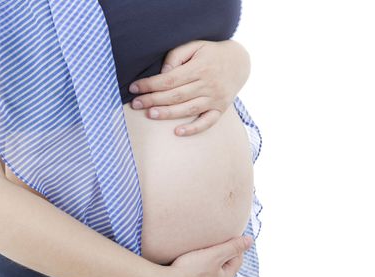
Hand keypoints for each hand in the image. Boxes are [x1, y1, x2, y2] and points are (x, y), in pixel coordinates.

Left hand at [128, 39, 250, 136]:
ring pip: (188, 109)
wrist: (240, 61)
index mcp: (199, 67)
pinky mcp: (220, 109)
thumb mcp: (195, 45)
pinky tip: (178, 132)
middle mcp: (208, 84)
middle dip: (153, 99)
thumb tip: (163, 74)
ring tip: (150, 115)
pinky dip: (193, 129)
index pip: (170, 79)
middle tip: (136, 104)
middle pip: (176, 95)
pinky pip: (207, 122)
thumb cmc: (210, 53)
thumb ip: (176, 56)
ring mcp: (215, 98)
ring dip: (168, 113)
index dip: (150, 84)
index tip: (134, 88)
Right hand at [146, 235, 253, 276]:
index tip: (228, 237)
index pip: (236, 260)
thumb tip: (250, 241)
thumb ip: (232, 247)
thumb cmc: (190, 270)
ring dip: (212, 276)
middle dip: (223, 261)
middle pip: (224, 273)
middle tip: (216, 248)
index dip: (234, 247)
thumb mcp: (214, 255)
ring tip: (206, 266)